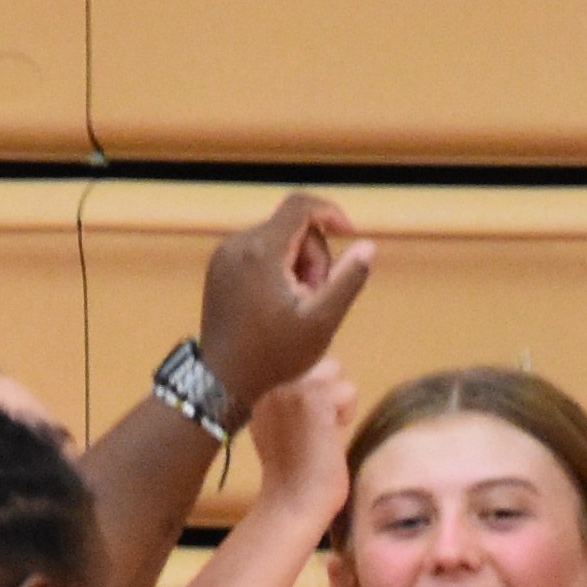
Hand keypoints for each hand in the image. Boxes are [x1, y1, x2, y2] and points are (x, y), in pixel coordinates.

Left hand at [197, 194, 376, 411]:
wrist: (222, 380)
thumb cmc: (275, 355)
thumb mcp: (321, 322)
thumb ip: (347, 280)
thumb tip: (368, 246)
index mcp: (261, 250)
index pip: (301, 206)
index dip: (331, 213)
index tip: (350, 234)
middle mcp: (238, 243)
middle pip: (291, 226)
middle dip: (313, 255)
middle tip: (316, 296)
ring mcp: (224, 255)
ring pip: (276, 238)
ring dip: (296, 263)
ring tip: (297, 304)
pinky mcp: (218, 268)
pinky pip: (258, 252)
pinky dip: (277, 268)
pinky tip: (279, 302)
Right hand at [253, 358, 359, 509]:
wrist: (292, 503)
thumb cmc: (289, 470)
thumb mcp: (275, 422)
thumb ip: (286, 395)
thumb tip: (315, 378)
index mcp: (255, 385)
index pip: (298, 360)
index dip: (312, 388)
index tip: (303, 423)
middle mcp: (267, 380)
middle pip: (319, 360)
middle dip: (325, 389)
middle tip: (315, 425)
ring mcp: (290, 387)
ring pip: (334, 371)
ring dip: (336, 399)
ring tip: (323, 429)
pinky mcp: (314, 400)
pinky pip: (347, 390)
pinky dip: (345, 414)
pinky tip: (330, 438)